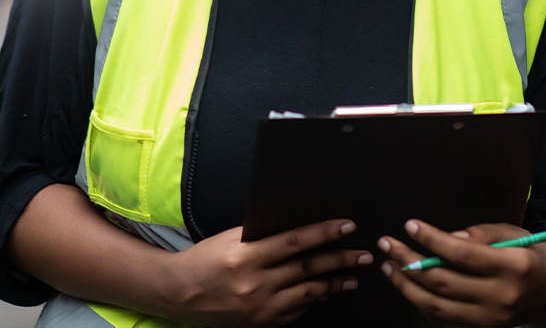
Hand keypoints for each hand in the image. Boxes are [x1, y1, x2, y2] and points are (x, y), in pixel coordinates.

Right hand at [162, 218, 370, 326]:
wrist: (181, 294)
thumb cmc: (205, 260)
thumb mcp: (229, 240)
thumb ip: (261, 237)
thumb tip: (298, 231)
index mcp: (246, 256)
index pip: (294, 242)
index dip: (324, 233)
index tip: (347, 226)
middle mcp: (256, 283)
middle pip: (307, 269)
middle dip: (340, 260)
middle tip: (363, 255)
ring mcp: (261, 307)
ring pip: (308, 293)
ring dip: (334, 284)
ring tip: (352, 277)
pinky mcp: (264, 322)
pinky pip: (297, 311)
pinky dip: (313, 300)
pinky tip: (325, 292)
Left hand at [377, 220, 545, 325]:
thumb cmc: (531, 257)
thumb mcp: (514, 235)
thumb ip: (481, 234)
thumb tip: (449, 238)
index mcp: (514, 267)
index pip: (463, 254)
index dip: (432, 239)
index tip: (410, 225)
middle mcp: (503, 297)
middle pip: (443, 281)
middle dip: (408, 261)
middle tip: (387, 244)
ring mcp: (493, 319)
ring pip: (437, 306)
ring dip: (406, 286)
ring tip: (389, 267)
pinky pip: (444, 319)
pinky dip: (421, 303)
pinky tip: (408, 285)